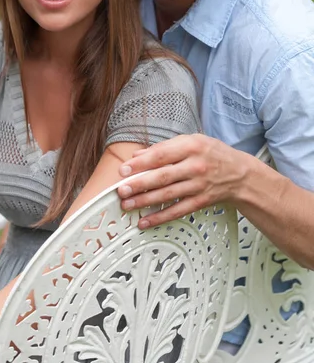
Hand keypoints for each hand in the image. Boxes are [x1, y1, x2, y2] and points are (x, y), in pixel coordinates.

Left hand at [117, 134, 249, 227]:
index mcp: (191, 147)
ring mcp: (199, 185)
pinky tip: (145, 221)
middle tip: (122, 190)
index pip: (162, 155)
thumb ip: (164, 147)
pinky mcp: (201, 201)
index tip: (124, 169)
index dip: (141, 163)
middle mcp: (195, 166)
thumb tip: (137, 156)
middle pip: (163, 176)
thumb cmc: (212, 153)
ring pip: (168, 195)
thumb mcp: (191, 141)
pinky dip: (160, 217)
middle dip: (140, 184)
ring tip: (128, 205)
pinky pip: (178, 210)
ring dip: (145, 201)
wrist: (240, 174)